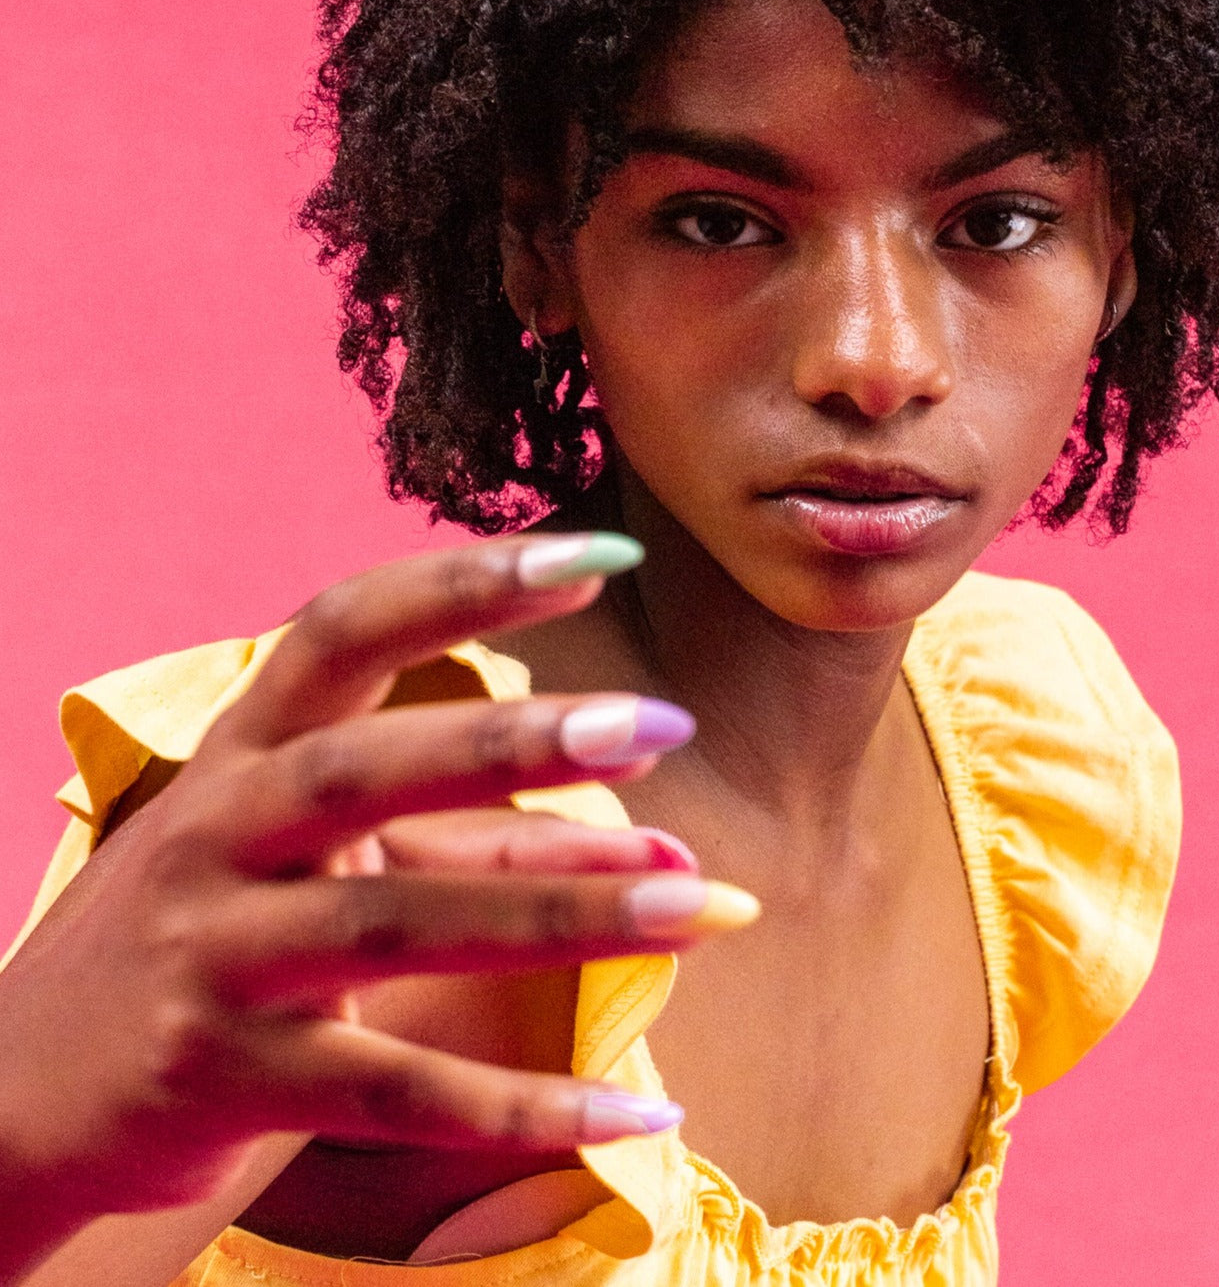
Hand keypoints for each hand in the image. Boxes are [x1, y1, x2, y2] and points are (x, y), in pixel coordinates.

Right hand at [0, 533, 756, 1275]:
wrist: (25, 1084)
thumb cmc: (218, 929)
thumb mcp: (329, 858)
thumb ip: (495, 844)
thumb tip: (665, 843)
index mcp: (246, 749)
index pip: (346, 628)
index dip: (467, 582)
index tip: (598, 553)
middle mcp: (219, 833)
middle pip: (366, 766)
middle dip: (512, 742)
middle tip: (657, 724)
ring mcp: (215, 956)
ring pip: (395, 924)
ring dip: (560, 915)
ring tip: (702, 906)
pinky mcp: (225, 1078)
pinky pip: (392, 1089)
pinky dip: (519, 1107)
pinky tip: (638, 1113)